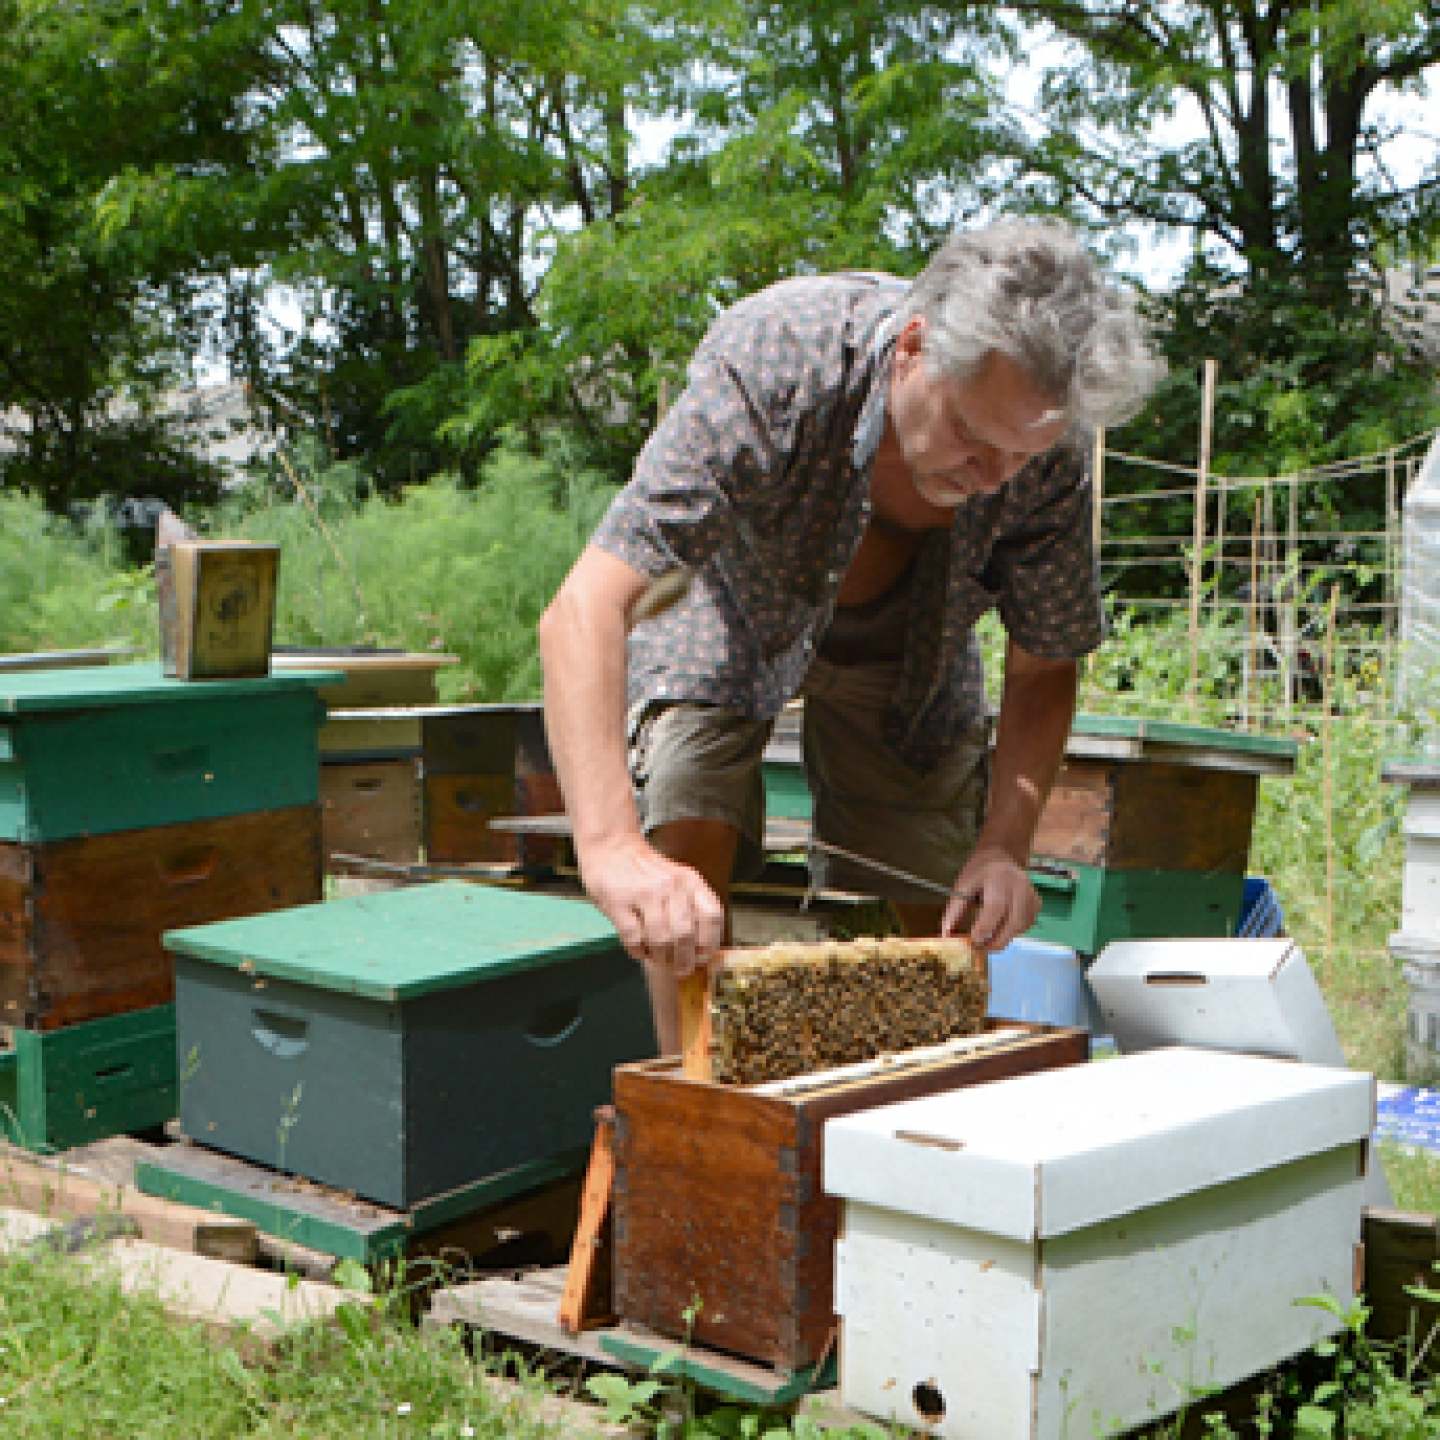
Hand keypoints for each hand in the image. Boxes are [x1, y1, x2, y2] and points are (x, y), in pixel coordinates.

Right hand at [578, 833, 725, 976]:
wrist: (612, 848)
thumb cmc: (647, 872)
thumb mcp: (678, 881)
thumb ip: (691, 908)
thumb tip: (702, 951)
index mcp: (690, 881)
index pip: (712, 916)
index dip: (709, 943)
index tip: (703, 958)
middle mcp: (671, 886)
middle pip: (686, 934)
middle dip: (684, 960)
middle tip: (680, 969)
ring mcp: (644, 894)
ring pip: (661, 939)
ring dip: (661, 957)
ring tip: (659, 960)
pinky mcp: (618, 903)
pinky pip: (634, 938)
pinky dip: (638, 951)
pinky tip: (639, 950)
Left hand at [941, 845, 1039, 953]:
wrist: (1002, 855)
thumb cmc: (979, 870)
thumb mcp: (963, 886)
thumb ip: (955, 911)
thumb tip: (946, 935)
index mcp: (1000, 879)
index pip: (995, 909)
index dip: (983, 929)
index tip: (971, 942)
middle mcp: (1020, 888)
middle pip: (1012, 923)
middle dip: (995, 941)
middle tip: (980, 948)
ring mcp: (1032, 896)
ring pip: (1020, 928)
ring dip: (1004, 938)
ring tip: (988, 941)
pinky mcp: (1037, 904)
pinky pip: (1026, 925)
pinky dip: (1012, 933)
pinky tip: (1001, 929)